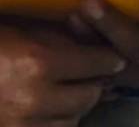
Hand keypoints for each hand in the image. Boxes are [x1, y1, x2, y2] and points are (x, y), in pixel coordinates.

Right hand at [0, 21, 123, 125]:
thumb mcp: (18, 29)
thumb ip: (55, 37)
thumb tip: (90, 39)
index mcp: (37, 62)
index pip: (98, 63)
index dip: (108, 59)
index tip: (112, 57)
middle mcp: (31, 99)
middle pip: (89, 97)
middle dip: (93, 85)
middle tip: (89, 76)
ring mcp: (17, 125)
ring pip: (70, 122)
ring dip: (72, 109)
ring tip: (64, 95)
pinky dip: (50, 124)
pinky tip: (43, 113)